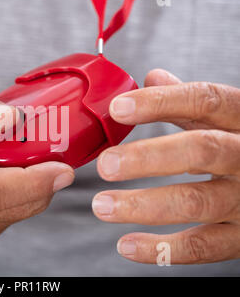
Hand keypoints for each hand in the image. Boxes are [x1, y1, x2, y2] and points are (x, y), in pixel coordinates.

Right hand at [0, 87, 74, 245]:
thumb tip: (13, 119)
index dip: (33, 181)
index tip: (63, 166)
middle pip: (13, 205)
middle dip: (42, 179)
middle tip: (51, 149)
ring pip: (17, 212)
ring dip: (33, 186)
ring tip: (20, 156)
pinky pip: (10, 215)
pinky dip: (21, 193)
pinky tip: (7, 172)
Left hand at [92, 69, 239, 263]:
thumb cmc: (239, 145)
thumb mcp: (224, 119)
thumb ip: (190, 102)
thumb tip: (153, 77)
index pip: (205, 101)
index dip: (160, 102)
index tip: (117, 108)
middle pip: (201, 151)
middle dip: (148, 157)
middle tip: (105, 165)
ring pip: (197, 202)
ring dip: (143, 205)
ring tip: (101, 206)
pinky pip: (203, 246)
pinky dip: (162, 249)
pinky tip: (126, 245)